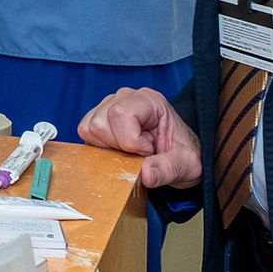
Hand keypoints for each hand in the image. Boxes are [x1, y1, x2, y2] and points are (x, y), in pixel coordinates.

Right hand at [78, 86, 202, 191]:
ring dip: (107, 147)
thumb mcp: (186, 165)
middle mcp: (127, 97)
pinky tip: (119, 150)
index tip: (148, 151)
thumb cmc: (184, 155)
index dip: (130, 141)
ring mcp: (111, 105)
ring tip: (129, 151)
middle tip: (139, 152)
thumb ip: (168, 169)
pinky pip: (86, 133)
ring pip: (89, 128)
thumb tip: (145, 174)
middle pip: (100, 122)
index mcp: (150, 101)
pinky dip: (99, 148)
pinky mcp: (101, 118)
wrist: (180, 157)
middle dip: (117, 146)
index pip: (121, 114)